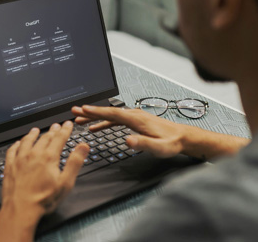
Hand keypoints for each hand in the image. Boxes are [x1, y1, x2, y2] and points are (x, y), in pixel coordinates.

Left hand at [0, 121, 89, 241]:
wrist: (21, 209)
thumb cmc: (43, 199)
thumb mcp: (65, 182)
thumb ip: (75, 162)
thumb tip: (83, 147)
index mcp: (48, 158)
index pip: (59, 138)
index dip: (65, 130)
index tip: (67, 124)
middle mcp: (33, 155)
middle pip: (44, 138)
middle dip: (52, 131)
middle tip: (56, 126)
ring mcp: (20, 160)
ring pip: (27, 141)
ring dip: (33, 134)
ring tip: (36, 130)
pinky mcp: (10, 166)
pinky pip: (12, 150)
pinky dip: (16, 144)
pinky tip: (17, 143)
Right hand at [72, 105, 186, 157]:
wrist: (182, 137)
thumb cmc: (171, 143)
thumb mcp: (158, 147)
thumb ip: (143, 144)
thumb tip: (127, 140)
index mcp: (136, 119)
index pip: (112, 113)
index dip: (96, 111)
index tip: (82, 109)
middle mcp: (134, 114)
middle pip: (108, 111)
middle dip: (90, 111)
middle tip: (74, 111)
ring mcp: (134, 117)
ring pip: (110, 114)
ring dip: (95, 116)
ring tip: (80, 119)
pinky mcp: (135, 121)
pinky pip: (115, 119)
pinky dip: (104, 121)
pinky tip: (96, 127)